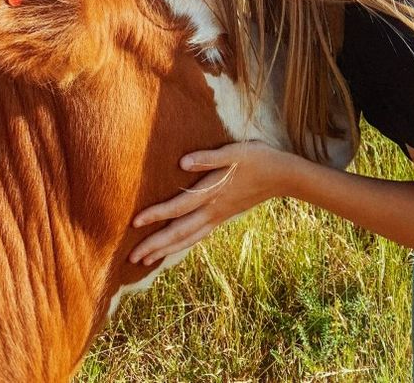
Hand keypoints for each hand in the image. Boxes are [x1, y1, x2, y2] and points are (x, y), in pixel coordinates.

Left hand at [128, 140, 287, 265]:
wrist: (282, 175)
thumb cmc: (257, 158)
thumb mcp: (234, 152)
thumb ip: (208, 158)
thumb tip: (182, 162)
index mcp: (212, 192)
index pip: (179, 206)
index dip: (157, 214)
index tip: (135, 223)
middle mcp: (213, 209)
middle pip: (179, 231)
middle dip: (155, 245)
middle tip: (131, 259)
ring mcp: (218, 216)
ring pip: (188, 238)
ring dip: (166, 250)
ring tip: (145, 262)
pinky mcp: (223, 217)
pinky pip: (198, 236)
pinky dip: (182, 245)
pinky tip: (173, 249)